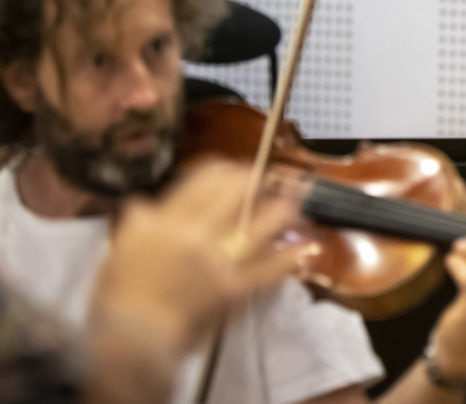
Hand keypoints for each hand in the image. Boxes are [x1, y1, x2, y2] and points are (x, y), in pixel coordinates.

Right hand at [90, 160, 318, 353]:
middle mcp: (196, 234)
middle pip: (236, 194)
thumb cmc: (118, 296)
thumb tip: (144, 204)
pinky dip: (290, 259)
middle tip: (268, 177)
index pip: (203, 182)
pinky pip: (268, 270)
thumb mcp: (119, 248)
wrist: (130, 338)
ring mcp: (219, 261)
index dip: (225, 170)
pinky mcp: (234, 289)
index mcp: (166, 221)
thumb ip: (138, 221)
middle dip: (257, 180)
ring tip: (296, 200)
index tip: (235, 168)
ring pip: (259, 224)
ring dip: (282, 209)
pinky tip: (307, 249)